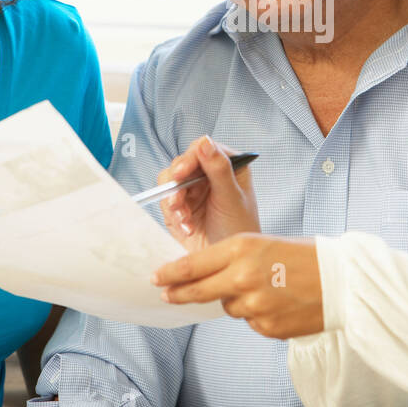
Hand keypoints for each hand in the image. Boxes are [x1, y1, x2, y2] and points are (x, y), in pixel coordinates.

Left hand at [151, 234, 322, 338]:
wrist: (342, 281)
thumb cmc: (305, 257)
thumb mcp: (265, 243)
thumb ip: (234, 258)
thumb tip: (205, 276)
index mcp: (242, 247)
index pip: (193, 264)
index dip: (171, 273)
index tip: (158, 277)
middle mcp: (243, 276)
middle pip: (198, 291)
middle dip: (179, 293)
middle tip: (166, 294)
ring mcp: (253, 304)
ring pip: (228, 307)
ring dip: (237, 300)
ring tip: (267, 289)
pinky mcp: (265, 326)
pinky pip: (250, 322)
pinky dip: (258, 315)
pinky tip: (279, 303)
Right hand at [157, 136, 260, 252]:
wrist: (228, 264)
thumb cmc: (240, 230)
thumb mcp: (232, 199)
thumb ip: (219, 170)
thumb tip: (205, 142)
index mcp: (228, 166)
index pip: (203, 149)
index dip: (189, 159)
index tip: (182, 173)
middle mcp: (208, 175)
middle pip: (182, 164)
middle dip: (177, 184)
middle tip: (178, 200)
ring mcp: (193, 190)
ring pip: (170, 182)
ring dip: (174, 201)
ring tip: (184, 218)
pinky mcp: (180, 207)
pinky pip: (167, 203)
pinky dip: (174, 215)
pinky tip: (187, 227)